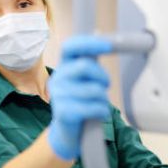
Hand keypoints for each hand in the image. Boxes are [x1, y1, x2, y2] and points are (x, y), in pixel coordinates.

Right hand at [48, 35, 111, 159]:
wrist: (69, 133)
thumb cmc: (81, 102)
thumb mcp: (85, 79)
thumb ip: (91, 60)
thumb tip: (98, 34)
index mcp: (64, 67)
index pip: (70, 47)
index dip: (89, 43)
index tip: (109, 45)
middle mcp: (57, 78)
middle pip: (84, 66)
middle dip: (102, 76)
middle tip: (106, 85)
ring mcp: (58, 96)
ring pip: (93, 90)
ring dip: (103, 98)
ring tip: (98, 104)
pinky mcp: (64, 113)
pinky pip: (93, 107)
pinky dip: (102, 111)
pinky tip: (98, 114)